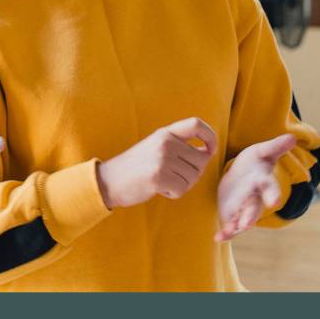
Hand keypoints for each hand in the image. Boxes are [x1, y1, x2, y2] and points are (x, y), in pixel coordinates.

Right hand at [97, 117, 218, 209]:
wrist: (109, 180)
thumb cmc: (137, 167)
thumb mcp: (156, 146)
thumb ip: (179, 145)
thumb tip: (208, 152)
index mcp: (165, 133)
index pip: (196, 124)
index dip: (210, 137)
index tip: (210, 150)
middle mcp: (165, 143)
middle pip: (201, 159)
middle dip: (194, 173)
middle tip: (176, 177)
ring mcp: (162, 159)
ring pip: (193, 177)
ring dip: (182, 185)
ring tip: (164, 181)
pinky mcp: (158, 177)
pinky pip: (182, 189)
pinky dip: (174, 194)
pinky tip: (160, 189)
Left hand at [214, 133, 296, 241]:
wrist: (242, 175)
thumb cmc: (254, 162)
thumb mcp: (262, 151)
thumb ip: (275, 146)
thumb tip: (292, 137)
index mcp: (263, 182)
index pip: (270, 189)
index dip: (272, 195)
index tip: (274, 202)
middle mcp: (255, 199)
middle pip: (254, 208)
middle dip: (251, 216)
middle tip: (247, 224)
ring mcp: (244, 209)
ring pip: (242, 221)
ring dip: (235, 227)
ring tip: (228, 232)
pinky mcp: (233, 215)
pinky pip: (230, 227)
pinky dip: (225, 233)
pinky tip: (218, 238)